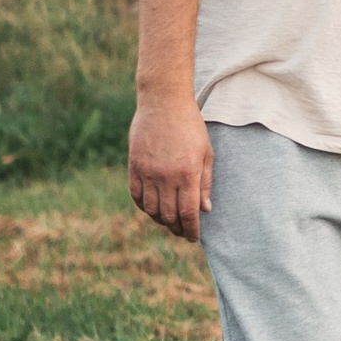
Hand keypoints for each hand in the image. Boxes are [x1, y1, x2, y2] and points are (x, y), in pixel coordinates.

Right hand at [128, 97, 212, 243]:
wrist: (163, 102)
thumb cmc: (190, 126)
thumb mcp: (206, 153)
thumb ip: (205, 183)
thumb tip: (205, 209)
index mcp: (188, 174)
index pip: (189, 214)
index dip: (191, 230)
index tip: (194, 237)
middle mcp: (166, 176)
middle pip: (169, 215)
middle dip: (177, 228)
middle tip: (182, 231)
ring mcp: (147, 172)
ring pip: (151, 209)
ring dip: (160, 220)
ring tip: (168, 220)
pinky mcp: (134, 166)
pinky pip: (136, 196)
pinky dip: (144, 206)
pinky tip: (152, 207)